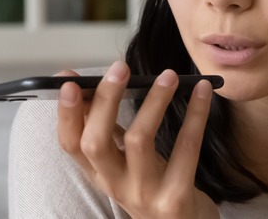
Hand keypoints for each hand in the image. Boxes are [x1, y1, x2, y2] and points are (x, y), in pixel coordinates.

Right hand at [56, 61, 218, 218]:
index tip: (69, 81)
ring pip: (139, 141)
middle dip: (104, 101)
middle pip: (95, 142)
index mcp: (100, 172)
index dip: (66, 113)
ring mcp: (144, 194)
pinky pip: (185, 150)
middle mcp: (116, 185)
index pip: (70, 143)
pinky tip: (202, 93)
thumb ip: (111, 131)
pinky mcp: (175, 198)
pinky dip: (195, 116)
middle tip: (120, 68)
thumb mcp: (125, 163)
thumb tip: (91, 88)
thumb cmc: (155, 186)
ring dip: (153, 102)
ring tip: (168, 75)